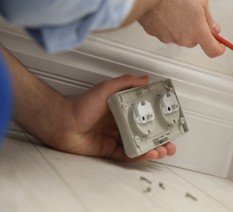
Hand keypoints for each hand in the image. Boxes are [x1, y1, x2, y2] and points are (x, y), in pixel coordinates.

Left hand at [49, 75, 175, 161]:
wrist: (61, 123)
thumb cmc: (80, 105)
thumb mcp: (106, 88)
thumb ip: (126, 82)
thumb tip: (144, 78)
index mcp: (122, 109)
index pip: (145, 114)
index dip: (159, 118)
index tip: (170, 120)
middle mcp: (121, 123)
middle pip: (146, 132)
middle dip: (160, 137)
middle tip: (171, 140)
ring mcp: (116, 137)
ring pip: (140, 144)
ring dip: (153, 148)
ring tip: (163, 149)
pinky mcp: (110, 150)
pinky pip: (128, 154)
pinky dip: (140, 155)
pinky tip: (148, 154)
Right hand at [123, 0, 225, 57]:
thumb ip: (209, 17)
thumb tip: (213, 26)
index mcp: (198, 32)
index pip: (213, 50)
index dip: (219, 48)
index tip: (220, 44)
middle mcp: (184, 39)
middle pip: (195, 40)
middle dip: (197, 29)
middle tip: (194, 14)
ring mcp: (169, 38)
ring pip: (180, 36)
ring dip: (182, 25)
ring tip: (178, 7)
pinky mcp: (157, 35)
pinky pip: (167, 32)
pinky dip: (169, 24)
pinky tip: (167, 11)